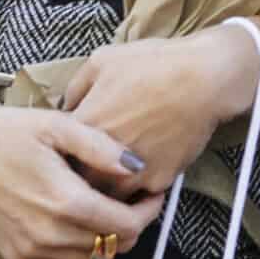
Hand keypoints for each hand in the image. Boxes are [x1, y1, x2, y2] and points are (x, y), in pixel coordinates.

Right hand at [0, 102, 162, 258]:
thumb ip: (101, 148)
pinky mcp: (16, 255)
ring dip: (106, 245)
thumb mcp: (57, 126)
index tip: (153, 195)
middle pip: (112, 248)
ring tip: (108, 215)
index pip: (125, 225)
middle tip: (135, 202)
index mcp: (65, 202)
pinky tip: (79, 229)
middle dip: (133, 227)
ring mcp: (30, 250)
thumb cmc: (4, 132)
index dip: (148, 212)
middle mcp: (49, 234)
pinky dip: (79, 258)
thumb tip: (138, 165)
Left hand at [61, 27, 259, 195]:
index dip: (62, 154)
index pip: (56, 157)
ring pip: (107, 199)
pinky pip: (141, 196)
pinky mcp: (158, 182)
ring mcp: (129, 176)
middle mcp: (100, 160)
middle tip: (92, 166)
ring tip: (117, 172)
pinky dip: (140, 188)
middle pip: (78, 184)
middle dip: (81, 179)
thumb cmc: (152, 63)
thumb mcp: (102, 59)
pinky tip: (146, 167)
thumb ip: (75, 87)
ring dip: (109, 189)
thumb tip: (66, 106)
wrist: (203, 78)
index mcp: (81, 129)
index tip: (70, 149)